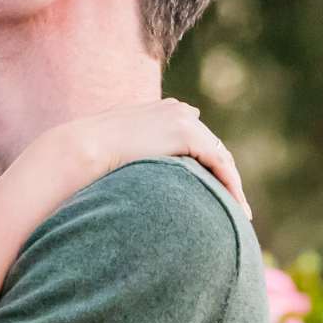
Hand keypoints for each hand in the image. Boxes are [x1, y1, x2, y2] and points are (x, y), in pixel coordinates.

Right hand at [49, 98, 249, 214]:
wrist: (83, 148)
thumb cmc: (90, 156)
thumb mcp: (115, 150)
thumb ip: (132, 154)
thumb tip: (130, 177)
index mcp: (163, 110)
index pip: (196, 137)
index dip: (207, 165)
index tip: (211, 189)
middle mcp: (178, 110)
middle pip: (213, 146)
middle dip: (224, 176)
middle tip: (233, 205)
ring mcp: (184, 119)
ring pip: (220, 156)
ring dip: (232, 185)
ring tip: (239, 213)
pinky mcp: (188, 135)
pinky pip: (219, 163)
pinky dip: (230, 185)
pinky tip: (236, 207)